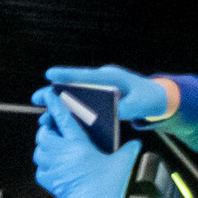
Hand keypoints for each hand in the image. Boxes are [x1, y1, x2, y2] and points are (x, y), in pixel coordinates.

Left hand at [29, 106, 134, 197]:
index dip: (53, 104)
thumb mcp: (122, 164)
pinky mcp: (48, 180)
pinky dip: (45, 167)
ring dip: (45, 147)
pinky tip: (56, 167)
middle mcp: (61, 153)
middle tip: (55, 130)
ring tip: (56, 149)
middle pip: (45, 133)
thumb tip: (135, 142)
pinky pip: (40, 169)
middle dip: (48, 129)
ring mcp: (53, 166)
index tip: (47, 96)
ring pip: (39, 150)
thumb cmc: (108, 189)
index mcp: (78, 144)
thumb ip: (129, 150)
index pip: (62, 118)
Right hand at [42, 65, 176, 124]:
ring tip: (45, 118)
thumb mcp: (140, 104)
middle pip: (74, 87)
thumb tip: (111, 114)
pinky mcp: (102, 99)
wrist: (160, 100)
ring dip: (61, 107)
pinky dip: (72, 112)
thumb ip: (125, 108)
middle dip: (55, 93)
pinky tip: (61, 122)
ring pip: (76, 98)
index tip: (49, 74)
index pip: (86, 75)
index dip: (67, 75)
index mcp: (111, 77)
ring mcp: (101, 90)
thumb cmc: (150, 98)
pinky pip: (83, 105)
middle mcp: (102, 81)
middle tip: (37, 99)